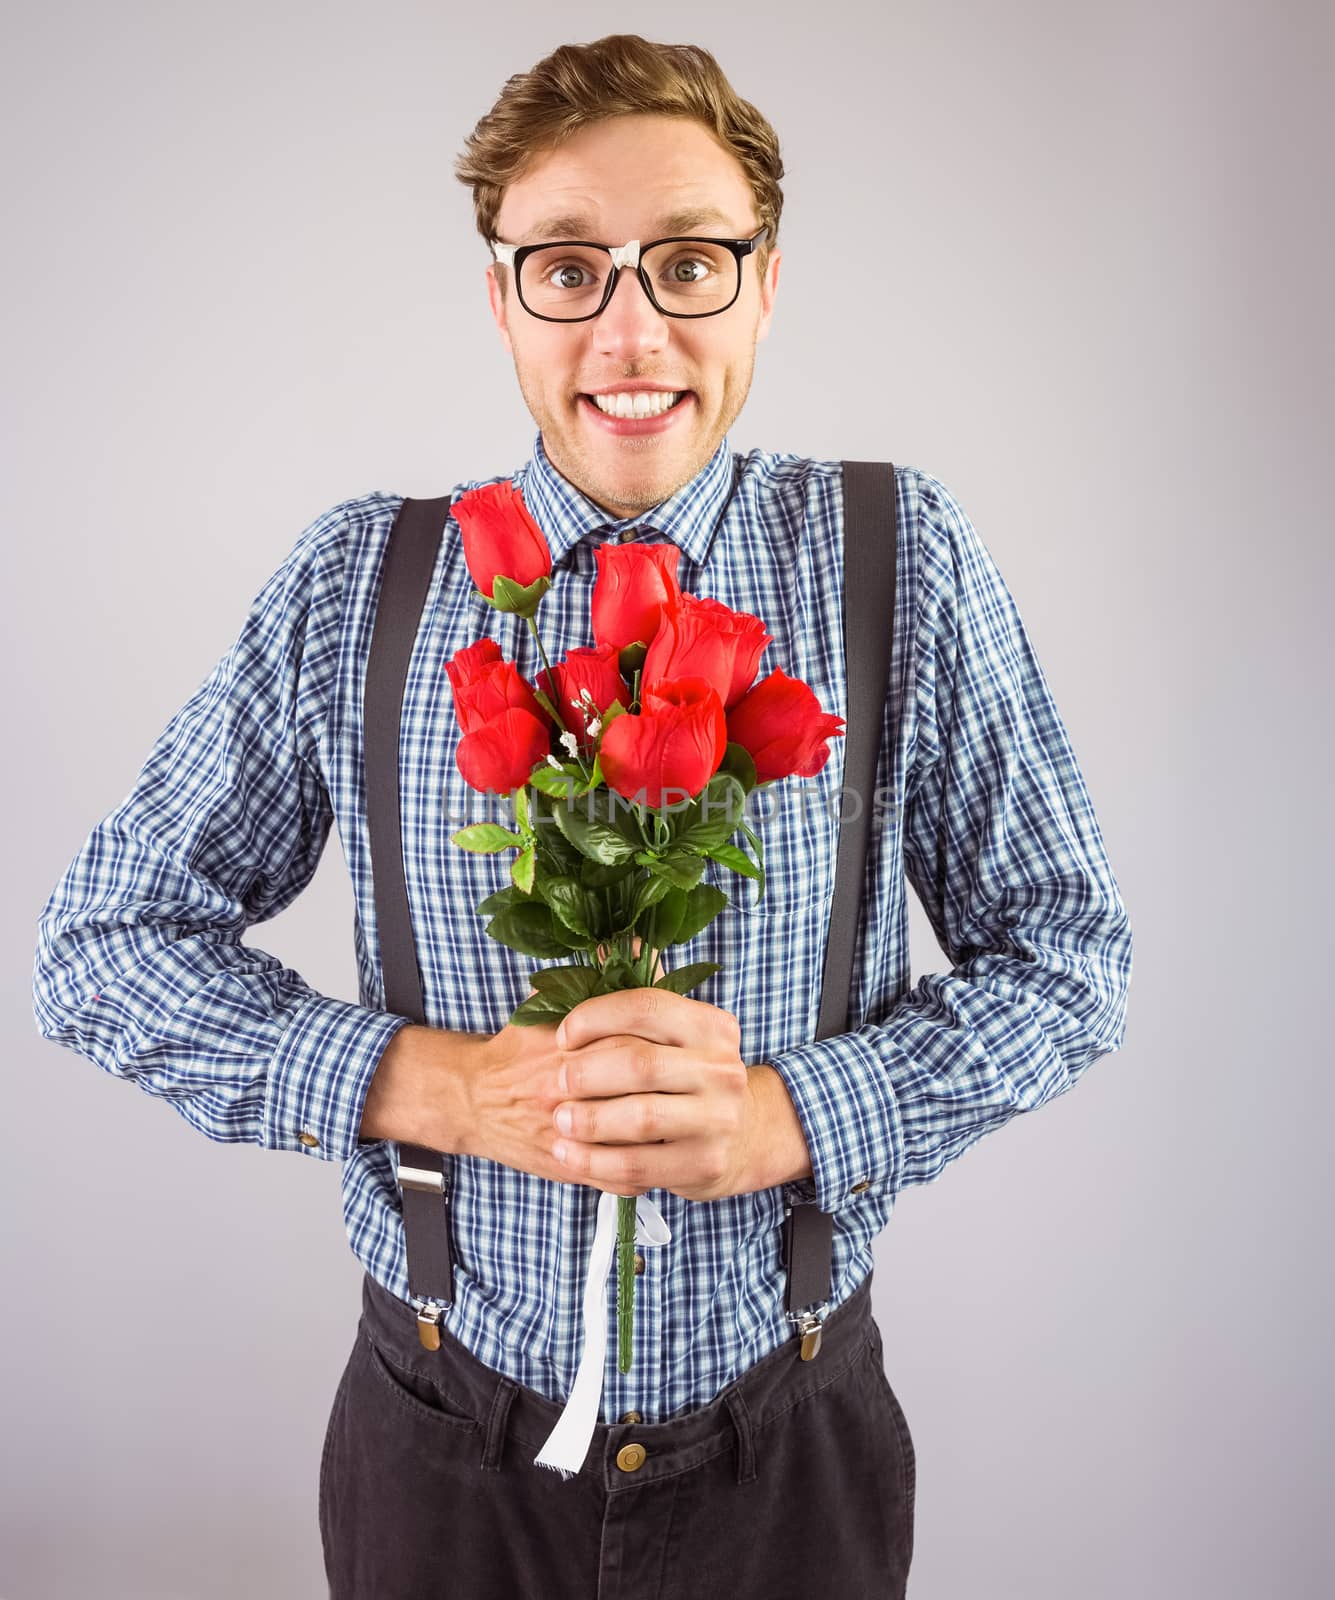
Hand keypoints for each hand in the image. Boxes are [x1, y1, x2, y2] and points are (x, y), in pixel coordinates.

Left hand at [549, 986, 759, 1201]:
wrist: (736, 1133)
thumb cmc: (684, 1073)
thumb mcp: (671, 1029)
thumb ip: (639, 987)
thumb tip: (610, 941)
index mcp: (711, 1026)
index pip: (646, 1007)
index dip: (595, 1017)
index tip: (561, 1035)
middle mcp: (723, 1069)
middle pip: (641, 1063)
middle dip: (586, 1073)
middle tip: (554, 1082)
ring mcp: (719, 1119)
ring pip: (641, 1118)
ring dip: (589, 1120)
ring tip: (558, 1120)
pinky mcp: (704, 1163)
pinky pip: (638, 1166)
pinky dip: (594, 1162)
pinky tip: (567, 1155)